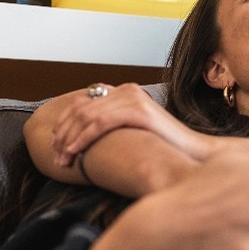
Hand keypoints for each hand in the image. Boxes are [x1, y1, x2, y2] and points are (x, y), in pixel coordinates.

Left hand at [53, 83, 210, 164]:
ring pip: (86, 117)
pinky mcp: (138, 110)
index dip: (63, 125)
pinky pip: (100, 123)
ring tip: (63, 160)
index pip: (82, 103)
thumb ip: (112, 126)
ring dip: (69, 140)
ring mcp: (133, 98)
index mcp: (124, 92)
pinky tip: (75, 153)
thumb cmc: (163, 147)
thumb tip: (81, 136)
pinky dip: (82, 138)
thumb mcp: (132, 132)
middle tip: (57, 158)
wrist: (192, 152)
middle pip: (80, 109)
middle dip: (62, 135)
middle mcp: (127, 89)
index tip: (56, 147)